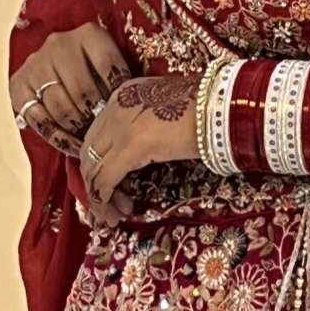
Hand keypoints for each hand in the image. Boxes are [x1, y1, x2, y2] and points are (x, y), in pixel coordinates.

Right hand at [10, 22, 136, 217]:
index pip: (109, 65)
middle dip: (97, 117)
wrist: (52, 61)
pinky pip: (39, 119)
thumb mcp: (109, 61)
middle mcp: (60, 44)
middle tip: (107, 135)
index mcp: (89, 33)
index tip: (124, 112)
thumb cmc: (93, 68)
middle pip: (83, 90)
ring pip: (61, 106)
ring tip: (91, 142)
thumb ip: (122, 75)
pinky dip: (57, 137)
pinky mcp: (18, 85)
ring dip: (78, 129)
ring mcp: (37, 64)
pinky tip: (72, 146)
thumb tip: (148, 101)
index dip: (118, 93)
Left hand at [79, 72, 200, 221]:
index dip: (98, 165)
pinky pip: (105, 180)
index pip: (96, 135)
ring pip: (93, 169)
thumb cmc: (201, 109)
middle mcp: (114, 108)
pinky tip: (117, 213)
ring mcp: (120, 126)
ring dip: (100, 197)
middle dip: (95, 183)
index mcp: (121, 96)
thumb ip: (141, 126)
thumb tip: (132, 157)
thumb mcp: (160, 112)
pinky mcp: (131, 146)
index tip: (111, 186)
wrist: (220, 103)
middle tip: (114, 204)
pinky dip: (105, 200)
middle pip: (89, 153)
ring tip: (117, 214)